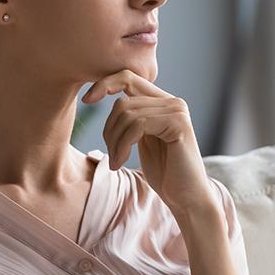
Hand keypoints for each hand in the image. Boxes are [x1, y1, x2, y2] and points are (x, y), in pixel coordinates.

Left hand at [82, 69, 212, 216]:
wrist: (187, 197)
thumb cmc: (164, 172)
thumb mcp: (141, 139)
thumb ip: (130, 118)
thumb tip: (99, 95)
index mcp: (163, 102)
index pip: (128, 77)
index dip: (105, 84)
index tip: (87, 100)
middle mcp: (172, 101)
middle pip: (123, 101)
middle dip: (109, 129)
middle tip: (111, 156)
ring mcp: (177, 110)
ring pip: (127, 113)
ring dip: (114, 142)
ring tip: (116, 162)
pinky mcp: (179, 123)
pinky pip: (137, 125)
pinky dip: (123, 145)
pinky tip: (122, 162)